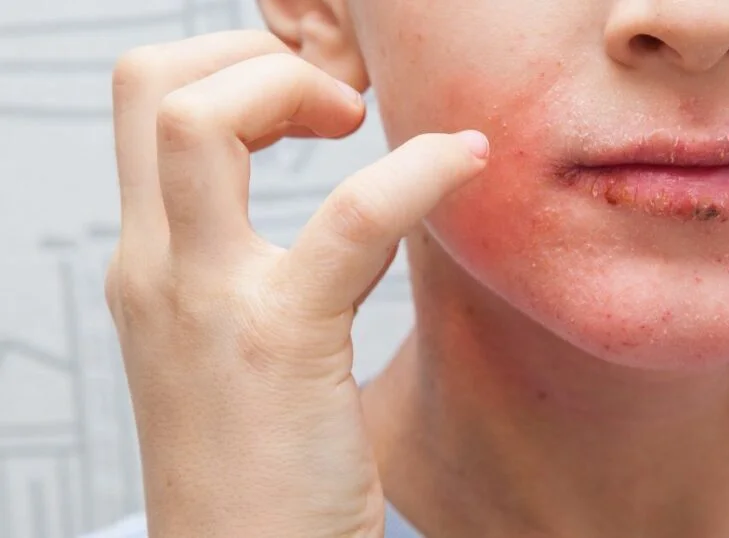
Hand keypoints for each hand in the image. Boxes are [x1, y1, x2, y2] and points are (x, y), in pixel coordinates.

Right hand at [105, 29, 488, 537]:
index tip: (310, 103)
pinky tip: (464, 164)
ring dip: (295, 87)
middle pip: (151, 85)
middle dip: (249, 56)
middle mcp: (157, 269)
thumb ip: (260, 272)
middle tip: (334, 104)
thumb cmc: (258, 466)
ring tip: (363, 122)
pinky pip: (351, 216)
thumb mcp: (234, 347)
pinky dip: (417, 172)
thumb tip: (352, 213)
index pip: (146, 104)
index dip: (228, 68)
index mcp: (151, 265)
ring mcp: (206, 300)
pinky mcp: (279, 341)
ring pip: (204, 122)